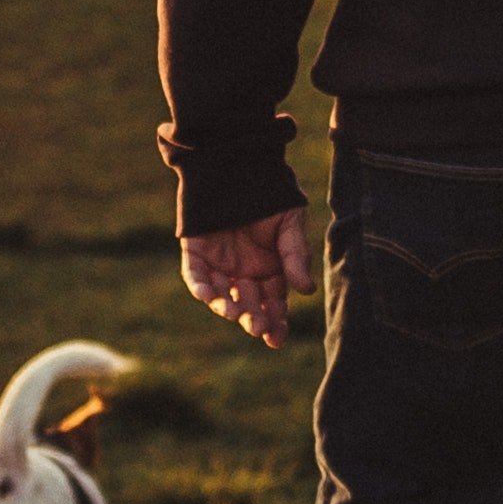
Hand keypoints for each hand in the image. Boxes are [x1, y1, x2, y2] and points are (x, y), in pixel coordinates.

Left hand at [179, 204, 313, 349]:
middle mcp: (244, 271)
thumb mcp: (289, 224)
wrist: (240, 164)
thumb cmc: (270, 194)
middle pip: (248, 303)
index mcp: (270, 268)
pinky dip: (201, 286)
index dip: (276, 322)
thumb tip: (306, 291)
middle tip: (258, 329)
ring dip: (227, 307)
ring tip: (235, 314)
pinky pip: (196, 275)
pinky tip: (209, 296)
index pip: (273, 303)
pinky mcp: (196, 252)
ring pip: (221, 294)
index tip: (277, 339)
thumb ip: (295, 256)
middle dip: (253, 319)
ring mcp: (219, 263)